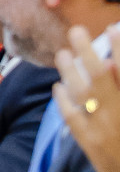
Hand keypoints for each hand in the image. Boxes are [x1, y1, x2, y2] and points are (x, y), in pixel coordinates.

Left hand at [54, 24, 119, 171]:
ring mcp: (102, 129)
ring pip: (82, 94)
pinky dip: (63, 99)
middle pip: (102, 79)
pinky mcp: (87, 142)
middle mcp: (118, 115)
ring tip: (62, 53)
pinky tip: (58, 85)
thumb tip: (112, 64)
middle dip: (89, 52)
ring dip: (70, 71)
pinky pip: (71, 116)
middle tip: (77, 30)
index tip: (113, 28)